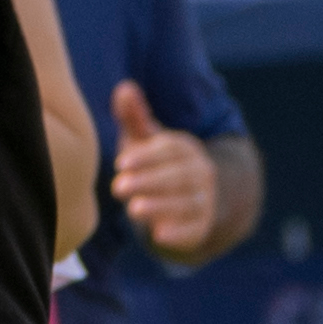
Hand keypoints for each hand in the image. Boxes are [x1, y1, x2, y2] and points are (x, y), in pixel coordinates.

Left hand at [105, 81, 231, 264]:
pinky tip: (159, 235)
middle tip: (119, 186)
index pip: (170, 150)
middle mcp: (200, 173)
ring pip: (185, 203)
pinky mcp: (201, 227)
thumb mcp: (147, 140)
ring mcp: (203, 201)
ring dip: (160, 207)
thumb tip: (124, 87)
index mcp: (185, 148)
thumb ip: (135, 117)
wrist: (195, 197)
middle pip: (177, 176)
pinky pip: (193, 230)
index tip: (121, 162)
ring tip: (134, 210)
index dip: (147, 156)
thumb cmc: (158, 163)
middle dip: (149, 182)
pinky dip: (178, 234)